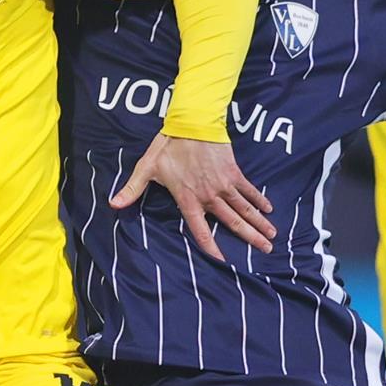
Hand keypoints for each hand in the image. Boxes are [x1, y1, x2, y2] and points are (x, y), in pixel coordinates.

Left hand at [110, 134, 277, 260]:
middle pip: (232, 223)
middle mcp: (209, 196)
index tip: (222, 262)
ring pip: (244, 209)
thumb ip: (132, 189)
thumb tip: (113, 204)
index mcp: (188, 199)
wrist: (192, 122)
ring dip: (259, 223)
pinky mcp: (233, 172)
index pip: (201, 230)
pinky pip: (249, 190)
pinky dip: (259, 200)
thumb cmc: (168, 146)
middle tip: (266, 250)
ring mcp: (224, 184)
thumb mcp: (147, 168)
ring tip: (272, 236)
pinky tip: (269, 210)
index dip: (211, 248)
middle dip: (250, 238)